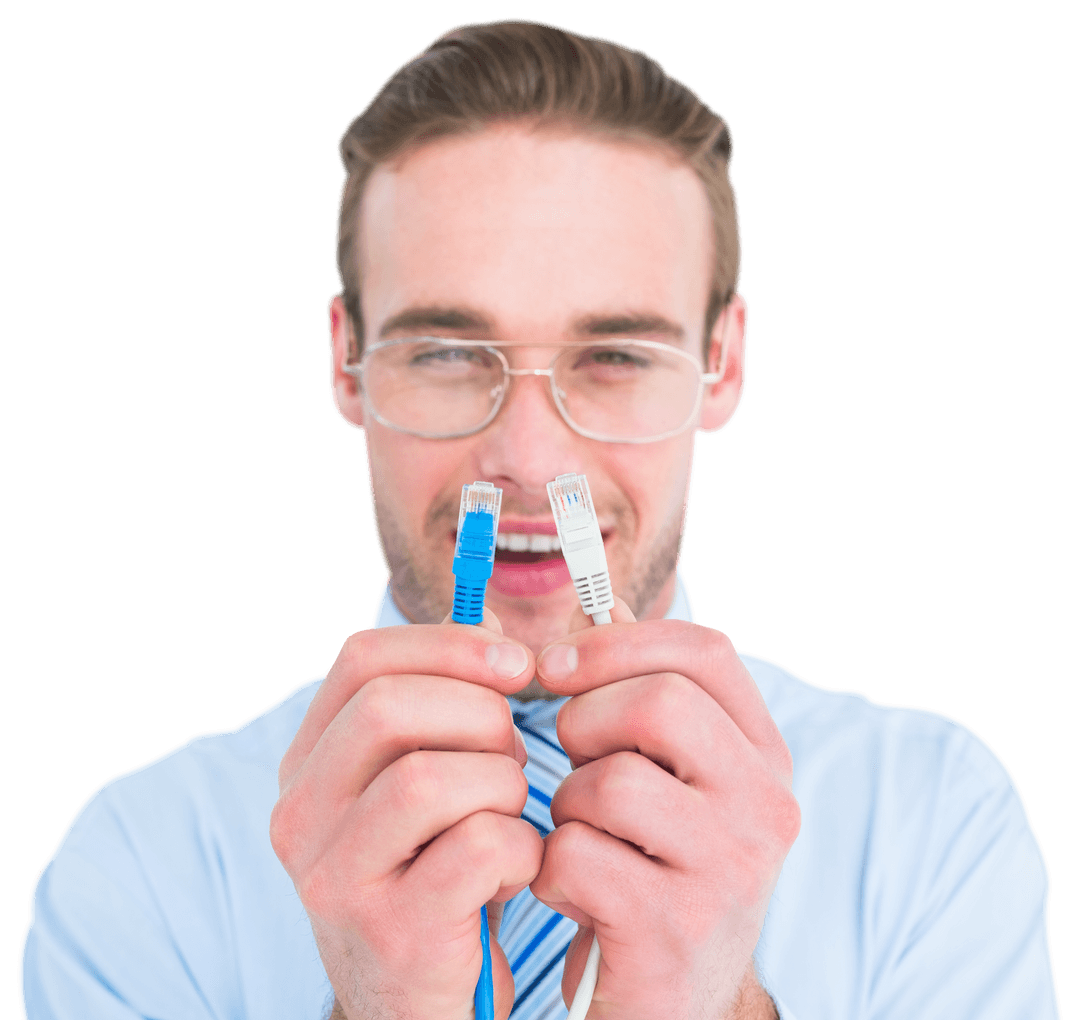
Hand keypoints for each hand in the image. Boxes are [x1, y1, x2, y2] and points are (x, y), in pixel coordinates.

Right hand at [270, 610, 541, 1019]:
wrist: (422, 1001)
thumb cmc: (439, 872)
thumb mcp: (432, 780)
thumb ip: (448, 700)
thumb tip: (490, 620)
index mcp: (309, 762)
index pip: (363, 658)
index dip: (449, 643)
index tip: (515, 662)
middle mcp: (300, 814)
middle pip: (391, 707)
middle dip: (480, 716)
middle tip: (511, 756)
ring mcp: (334, 877)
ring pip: (433, 777)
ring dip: (502, 786)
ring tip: (510, 819)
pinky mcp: (389, 931)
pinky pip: (478, 847)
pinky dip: (520, 850)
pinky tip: (514, 873)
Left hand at [530, 599, 797, 1019]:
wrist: (674, 1002)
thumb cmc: (657, 871)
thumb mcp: (670, 781)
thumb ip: (644, 695)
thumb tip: (603, 603)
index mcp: (763, 756)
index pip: (704, 651)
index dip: (617, 641)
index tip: (557, 663)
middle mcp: (765, 807)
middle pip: (658, 703)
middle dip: (585, 720)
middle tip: (572, 761)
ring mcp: (728, 870)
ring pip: (609, 781)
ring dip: (566, 806)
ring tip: (581, 839)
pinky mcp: (674, 929)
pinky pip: (574, 855)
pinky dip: (550, 871)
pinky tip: (575, 895)